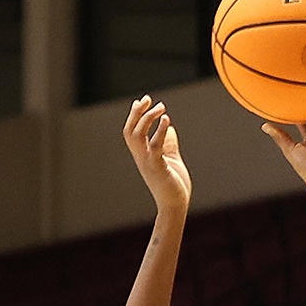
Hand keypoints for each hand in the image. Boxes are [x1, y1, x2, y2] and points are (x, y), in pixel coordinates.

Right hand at [124, 95, 190, 211]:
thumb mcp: (170, 160)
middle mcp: (141, 157)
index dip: (134, 115)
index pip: (131, 131)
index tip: (142, 100)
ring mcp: (147, 162)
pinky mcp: (157, 167)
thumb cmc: (173, 185)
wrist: (175, 206)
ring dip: (147, 118)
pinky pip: (154, 146)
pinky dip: (159, 131)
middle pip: (129, 130)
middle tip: (148, 99)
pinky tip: (167, 120)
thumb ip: (168, 144)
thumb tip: (168, 128)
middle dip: (136, 113)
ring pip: (137, 135)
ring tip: (161, 107)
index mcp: (142, 155)